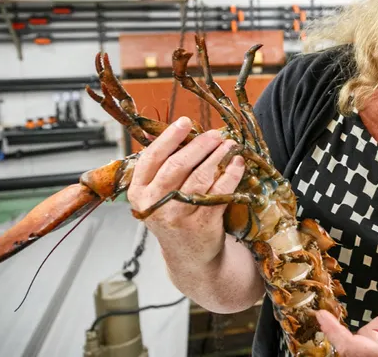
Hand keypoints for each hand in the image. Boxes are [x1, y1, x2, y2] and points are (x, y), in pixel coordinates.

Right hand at [127, 116, 245, 265]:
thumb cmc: (175, 216)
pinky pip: (219, 192)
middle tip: (215, 134)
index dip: (169, 137)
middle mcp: (155, 205)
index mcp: (139, 193)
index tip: (185, 122)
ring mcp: (178, 216)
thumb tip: (181, 129)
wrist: (189, 256)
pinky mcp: (202, 224)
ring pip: (200, 177)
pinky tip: (238, 164)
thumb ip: (163, 168)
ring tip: (229, 145)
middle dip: (199, 145)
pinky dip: (231, 175)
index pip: (152, 158)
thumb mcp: (158, 196)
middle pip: (177, 165)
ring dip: (218, 157)